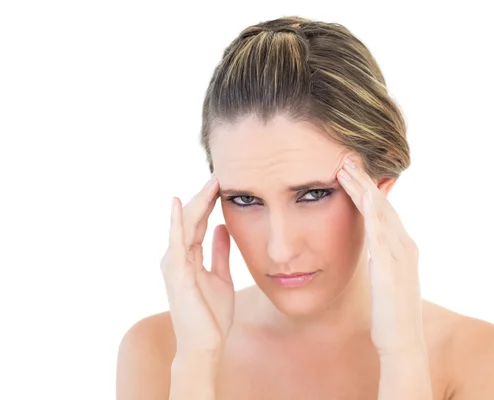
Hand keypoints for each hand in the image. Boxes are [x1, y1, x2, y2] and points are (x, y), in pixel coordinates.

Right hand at [160, 175, 233, 356]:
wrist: (206, 345)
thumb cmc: (211, 315)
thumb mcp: (221, 277)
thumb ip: (220, 253)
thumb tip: (223, 227)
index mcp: (189, 258)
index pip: (199, 222)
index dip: (209, 202)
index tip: (223, 183)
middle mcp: (178, 257)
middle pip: (191, 219)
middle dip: (205, 196)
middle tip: (219, 175)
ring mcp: (175, 264)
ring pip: (185, 225)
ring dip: (197, 202)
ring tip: (211, 182)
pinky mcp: (176, 273)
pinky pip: (176, 242)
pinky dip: (177, 222)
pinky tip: (180, 204)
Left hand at [337, 158, 423, 356]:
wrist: (402, 344)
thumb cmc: (390, 314)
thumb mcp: (385, 279)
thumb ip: (380, 259)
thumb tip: (370, 247)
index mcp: (402, 248)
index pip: (382, 210)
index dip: (367, 189)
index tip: (349, 171)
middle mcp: (405, 246)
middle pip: (382, 205)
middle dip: (364, 180)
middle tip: (346, 158)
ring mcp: (400, 257)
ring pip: (381, 214)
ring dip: (365, 189)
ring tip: (348, 168)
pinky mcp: (391, 271)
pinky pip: (382, 237)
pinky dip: (374, 215)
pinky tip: (364, 198)